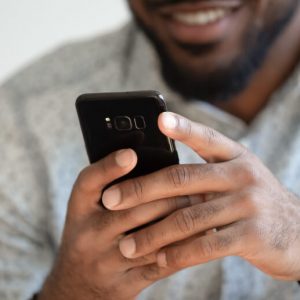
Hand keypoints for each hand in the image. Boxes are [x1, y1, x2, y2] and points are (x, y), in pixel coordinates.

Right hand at [38, 149, 188, 299]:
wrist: (76, 285)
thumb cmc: (89, 234)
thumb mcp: (87, 208)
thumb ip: (109, 185)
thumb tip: (142, 158)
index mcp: (79, 208)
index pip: (89, 182)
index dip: (109, 167)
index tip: (131, 154)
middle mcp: (89, 233)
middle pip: (132, 211)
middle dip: (169, 197)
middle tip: (196, 184)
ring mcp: (106, 261)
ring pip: (150, 239)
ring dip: (180, 222)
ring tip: (202, 207)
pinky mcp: (124, 284)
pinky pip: (159, 265)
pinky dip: (182, 249)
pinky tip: (199, 236)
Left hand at [102, 112, 299, 280]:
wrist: (295, 230)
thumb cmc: (250, 199)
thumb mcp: (234, 177)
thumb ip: (203, 172)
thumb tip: (156, 173)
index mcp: (234, 155)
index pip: (205, 137)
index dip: (182, 127)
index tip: (158, 119)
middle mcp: (242, 174)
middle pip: (182, 179)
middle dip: (141, 190)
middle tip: (110, 200)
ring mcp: (249, 204)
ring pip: (189, 218)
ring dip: (153, 233)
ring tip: (126, 245)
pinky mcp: (253, 235)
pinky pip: (207, 245)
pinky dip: (179, 254)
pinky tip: (159, 260)